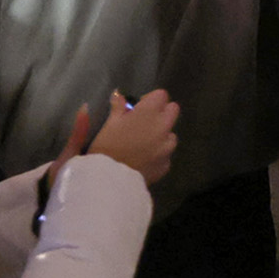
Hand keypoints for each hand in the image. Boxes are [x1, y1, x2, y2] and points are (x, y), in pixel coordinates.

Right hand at [57, 87, 183, 187]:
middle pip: (173, 110)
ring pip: (171, 135)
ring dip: (161, 136)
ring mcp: (166, 148)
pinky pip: (165, 155)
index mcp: (149, 113)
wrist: (108, 182)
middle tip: (143, 123)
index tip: (138, 109)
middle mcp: (163, 127)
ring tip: (142, 145)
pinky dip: (158, 156)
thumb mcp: (108, 124)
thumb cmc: (105, 148)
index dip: (150, 99)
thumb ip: (117, 106)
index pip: (161, 95)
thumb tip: (119, 95)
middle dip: (161, 113)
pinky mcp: (166, 165)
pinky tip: (143, 160)